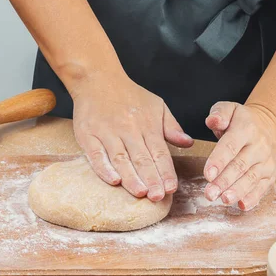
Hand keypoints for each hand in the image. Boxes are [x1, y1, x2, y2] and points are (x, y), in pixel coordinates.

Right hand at [71, 72, 193, 200]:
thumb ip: (171, 127)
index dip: (166, 172)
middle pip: (142, 158)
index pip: (159, 153)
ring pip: (121, 159)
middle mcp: (129, 129)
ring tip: (141, 192)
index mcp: (147, 125)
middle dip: (151, 179)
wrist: (97, 78)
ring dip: (131, 177)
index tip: (171, 189)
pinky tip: (114, 180)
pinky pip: (96, 154)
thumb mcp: (157, 105)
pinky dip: (104, 168)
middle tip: (158, 197)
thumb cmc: (129, 95)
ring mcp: (107, 132)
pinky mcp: (87, 135)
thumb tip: (188, 143)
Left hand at [203, 102, 275, 209]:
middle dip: (224, 181)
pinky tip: (242, 205)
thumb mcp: (229, 109)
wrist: (269, 126)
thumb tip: (212, 121)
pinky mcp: (271, 174)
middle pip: (240, 165)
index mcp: (246, 129)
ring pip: (251, 178)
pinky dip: (253, 198)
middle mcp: (259, 146)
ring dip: (237, 191)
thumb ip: (219, 113)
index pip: (231, 146)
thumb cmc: (242, 121)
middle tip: (209, 194)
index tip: (208, 174)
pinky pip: (263, 187)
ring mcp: (266, 162)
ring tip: (224, 200)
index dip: (219, 161)